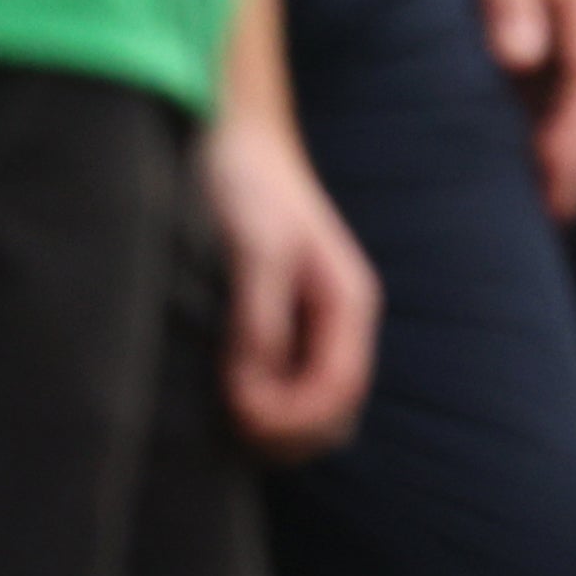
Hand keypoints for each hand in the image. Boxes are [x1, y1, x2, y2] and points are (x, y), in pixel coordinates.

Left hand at [201, 102, 380, 460]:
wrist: (238, 144)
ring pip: (314, 409)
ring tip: (225, 413)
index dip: (292, 418)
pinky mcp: (286, 328)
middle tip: (229, 421)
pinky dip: (265, 408)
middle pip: (335, 413)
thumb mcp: (256, 251)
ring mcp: (315, 329)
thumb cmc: (251, 189)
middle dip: (288, 431)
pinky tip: (227, 396)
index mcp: (349, 304)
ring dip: (276, 426)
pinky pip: (289, 390)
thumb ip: (261, 321)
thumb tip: (255, 391)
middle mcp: (340, 324)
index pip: (340, 392)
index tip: (238, 413)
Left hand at [430, 0, 575, 220]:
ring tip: (519, 198)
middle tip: (545, 219)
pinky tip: (487, 143)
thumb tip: (523, 61)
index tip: (552, 197)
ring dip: (547, 142)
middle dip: (572, 158)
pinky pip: (527, 74)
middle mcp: (567, 1)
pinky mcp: (509, 4)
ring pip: (558, 88)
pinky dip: (518, 116)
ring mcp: (540, 4)